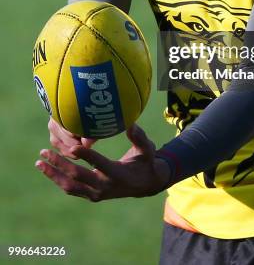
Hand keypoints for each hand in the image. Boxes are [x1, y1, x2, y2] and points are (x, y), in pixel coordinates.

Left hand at [36, 124, 171, 200]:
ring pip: (70, 186)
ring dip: (53, 174)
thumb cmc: (146, 162)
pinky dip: (58, 180)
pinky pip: (72, 189)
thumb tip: (130, 123)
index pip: (98, 163)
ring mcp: (97, 194)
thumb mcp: (148, 150)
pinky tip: (49, 169)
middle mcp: (105, 186)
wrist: (146, 185)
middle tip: (44, 152)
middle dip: (59, 164)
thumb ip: (140, 138)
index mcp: (117, 173)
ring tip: (40, 162)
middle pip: (78, 176)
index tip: (71, 146)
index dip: (85, 155)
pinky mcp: (92, 196)